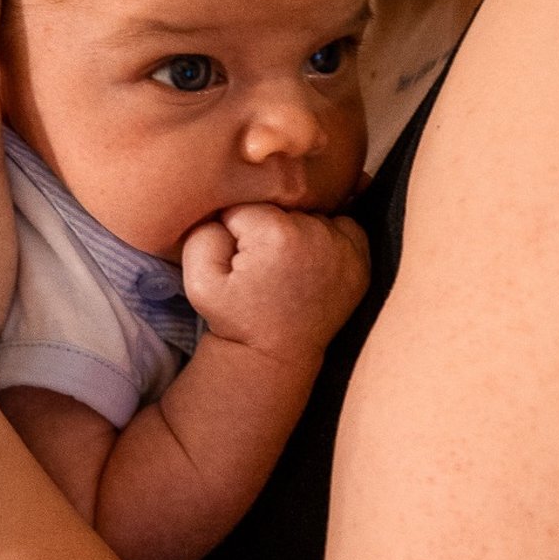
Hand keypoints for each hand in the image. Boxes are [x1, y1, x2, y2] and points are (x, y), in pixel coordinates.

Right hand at [182, 205, 369, 365]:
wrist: (272, 356)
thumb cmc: (234, 317)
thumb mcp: (197, 279)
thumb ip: (203, 231)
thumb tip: (228, 205)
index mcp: (275, 232)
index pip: (246, 203)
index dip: (233, 226)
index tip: (236, 258)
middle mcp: (317, 233)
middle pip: (281, 205)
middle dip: (266, 225)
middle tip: (261, 266)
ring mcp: (345, 247)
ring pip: (310, 212)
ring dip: (297, 228)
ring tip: (285, 265)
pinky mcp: (361, 260)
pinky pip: (343, 224)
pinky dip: (329, 234)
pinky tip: (311, 259)